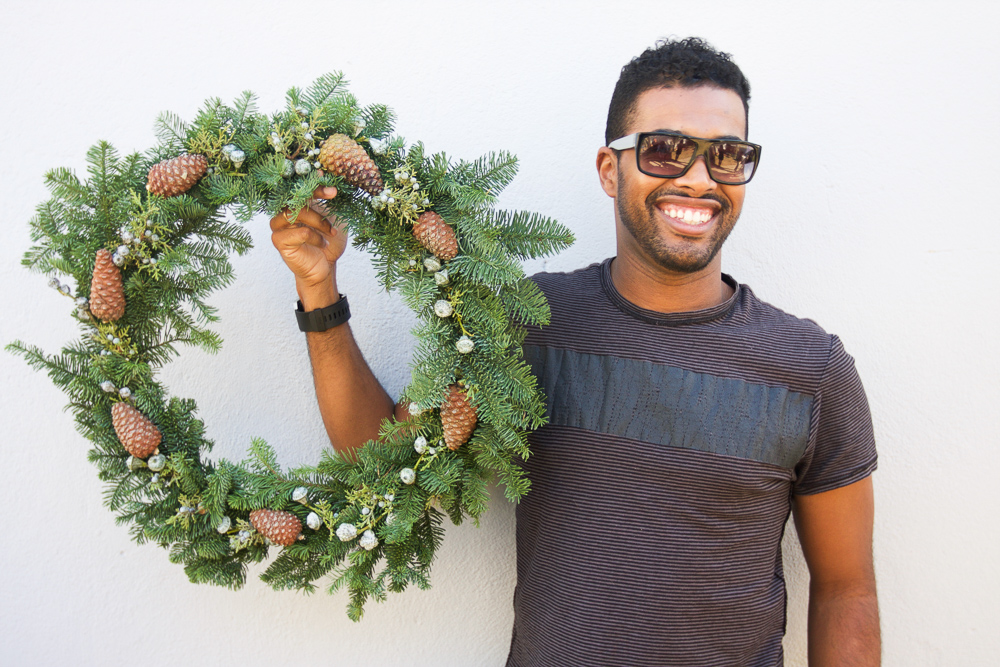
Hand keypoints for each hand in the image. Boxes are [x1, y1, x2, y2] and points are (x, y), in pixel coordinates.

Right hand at [270, 185, 345, 305]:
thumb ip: (329, 201)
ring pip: (294, 213)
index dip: (313, 183)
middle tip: (333, 195)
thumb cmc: (329, 240)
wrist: (327, 266)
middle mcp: (283, 212)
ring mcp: (278, 226)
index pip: (299, 187)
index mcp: (294, 203)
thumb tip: (329, 181)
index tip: (328, 179)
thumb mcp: (333, 217)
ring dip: (318, 221)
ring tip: (331, 231)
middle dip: (315, 194)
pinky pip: (299, 232)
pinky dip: (315, 237)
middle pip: (293, 196)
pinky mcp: (279, 241)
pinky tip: (323, 244)